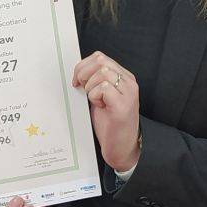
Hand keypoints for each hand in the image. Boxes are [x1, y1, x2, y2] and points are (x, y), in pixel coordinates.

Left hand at [73, 51, 140, 171]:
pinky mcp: (123, 105)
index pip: (101, 57)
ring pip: (103, 73)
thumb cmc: (110, 125)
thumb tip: (78, 72)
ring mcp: (129, 93)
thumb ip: (95, 82)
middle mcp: (129, 82)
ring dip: (90, 87)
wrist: (122, 148)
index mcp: (124, 78)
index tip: (76, 80)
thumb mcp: (102, 98)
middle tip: (81, 89)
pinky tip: (100, 106)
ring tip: (94, 100)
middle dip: (84, 73)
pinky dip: (95, 96)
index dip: (83, 66)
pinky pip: (104, 88)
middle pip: (101, 61)